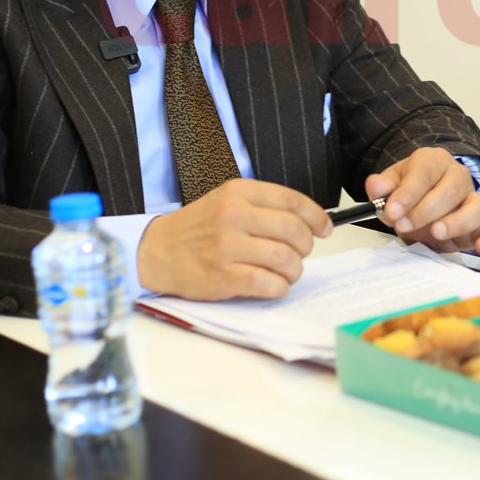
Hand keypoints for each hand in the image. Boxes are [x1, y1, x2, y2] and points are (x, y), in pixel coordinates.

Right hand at [137, 178, 331, 300]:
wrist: (156, 251)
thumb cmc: (196, 229)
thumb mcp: (227, 201)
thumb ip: (263, 207)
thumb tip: (309, 221)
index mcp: (238, 192)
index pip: (292, 200)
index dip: (316, 217)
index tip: (324, 228)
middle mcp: (233, 215)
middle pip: (293, 230)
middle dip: (305, 247)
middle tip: (299, 254)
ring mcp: (227, 246)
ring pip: (284, 258)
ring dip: (294, 270)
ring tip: (285, 272)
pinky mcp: (222, 275)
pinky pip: (267, 283)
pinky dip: (278, 287)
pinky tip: (273, 285)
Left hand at [368, 147, 479, 255]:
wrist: (426, 200)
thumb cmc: (411, 192)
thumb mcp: (392, 185)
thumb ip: (382, 187)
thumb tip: (376, 186)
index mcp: (434, 162)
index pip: (425, 171)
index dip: (409, 192)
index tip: (392, 210)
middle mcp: (458, 177)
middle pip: (451, 189)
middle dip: (425, 210)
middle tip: (404, 225)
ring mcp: (473, 200)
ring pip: (477, 207)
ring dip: (456, 222)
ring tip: (436, 233)